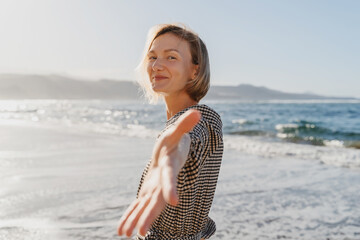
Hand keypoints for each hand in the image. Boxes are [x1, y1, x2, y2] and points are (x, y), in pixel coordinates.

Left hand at [117, 109, 200, 236]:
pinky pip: (138, 206)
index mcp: (170, 167)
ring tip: (126, 234)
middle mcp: (163, 182)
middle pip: (156, 200)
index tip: (173, 201)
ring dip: (136, 220)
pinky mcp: (147, 192)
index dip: (171, 188)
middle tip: (141, 231)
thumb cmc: (173, 142)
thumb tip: (197, 112)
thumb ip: (184, 125)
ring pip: (145, 207)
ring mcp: (155, 189)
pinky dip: (130, 216)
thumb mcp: (176, 132)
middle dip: (149, 215)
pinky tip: (122, 230)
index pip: (170, 178)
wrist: (171, 155)